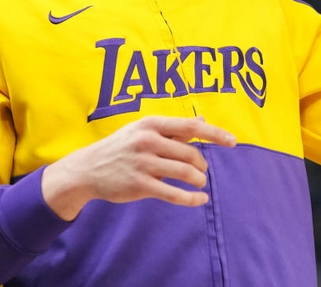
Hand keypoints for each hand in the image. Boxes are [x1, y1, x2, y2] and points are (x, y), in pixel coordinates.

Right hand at [41, 115, 236, 220]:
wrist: (87, 169)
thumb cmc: (121, 147)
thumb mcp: (143, 130)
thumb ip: (173, 128)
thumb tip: (203, 120)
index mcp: (151, 124)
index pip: (191, 126)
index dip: (215, 134)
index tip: (233, 141)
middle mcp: (148, 141)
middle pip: (190, 152)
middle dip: (201, 164)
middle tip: (202, 171)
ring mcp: (143, 163)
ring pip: (185, 172)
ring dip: (198, 180)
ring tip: (199, 183)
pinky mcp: (140, 185)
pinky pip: (174, 194)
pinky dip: (191, 198)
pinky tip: (200, 200)